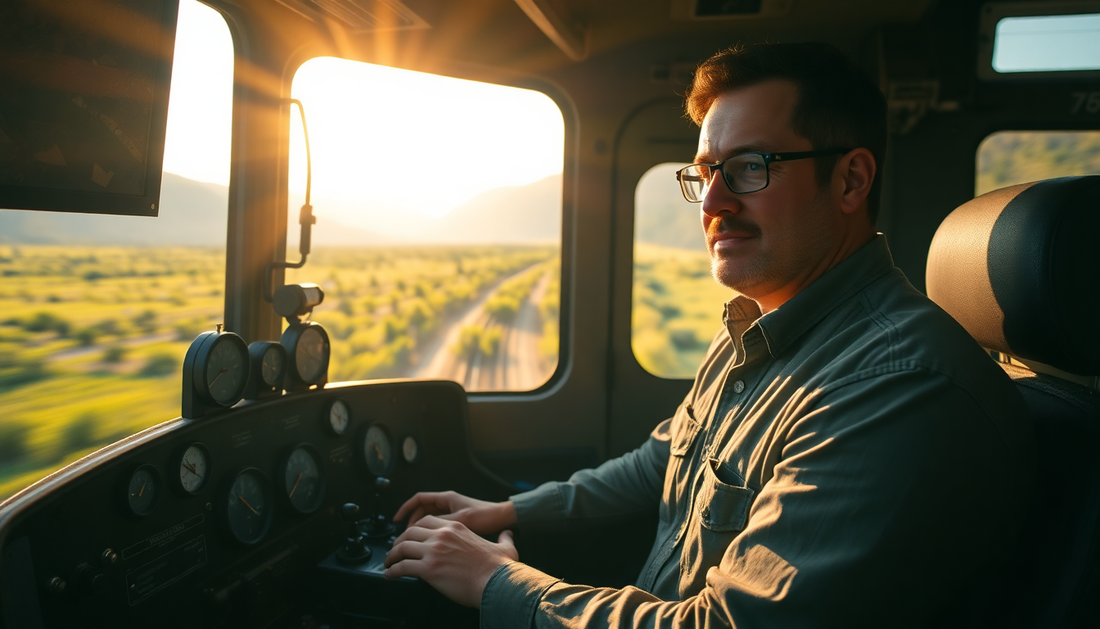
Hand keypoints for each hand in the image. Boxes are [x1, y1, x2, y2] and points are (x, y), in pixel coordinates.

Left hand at [383, 516, 518, 607]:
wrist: (496, 582)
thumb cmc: (499, 568)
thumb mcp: (505, 547)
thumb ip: (504, 538)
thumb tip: (508, 534)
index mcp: (456, 528)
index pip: (426, 521)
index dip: (414, 529)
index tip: (410, 537)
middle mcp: (442, 536)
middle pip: (410, 532)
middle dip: (399, 541)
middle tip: (395, 551)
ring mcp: (434, 551)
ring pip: (403, 548)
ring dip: (392, 556)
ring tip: (389, 564)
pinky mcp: (428, 569)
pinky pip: (402, 567)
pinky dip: (392, 571)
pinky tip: (390, 575)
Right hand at [393, 491, 515, 534]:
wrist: (503, 519)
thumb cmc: (485, 516)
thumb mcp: (460, 520)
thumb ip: (440, 523)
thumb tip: (421, 531)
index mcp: (446, 498)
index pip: (418, 500)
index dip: (405, 509)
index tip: (396, 520)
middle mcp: (447, 503)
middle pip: (421, 512)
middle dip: (411, 523)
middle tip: (405, 538)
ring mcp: (451, 512)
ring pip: (428, 521)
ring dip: (420, 530)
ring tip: (414, 544)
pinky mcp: (456, 522)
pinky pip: (437, 527)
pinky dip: (431, 535)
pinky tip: (429, 546)